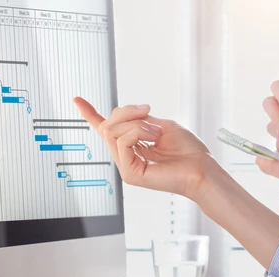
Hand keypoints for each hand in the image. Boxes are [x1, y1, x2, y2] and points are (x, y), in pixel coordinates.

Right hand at [73, 98, 215, 199]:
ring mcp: (127, 167)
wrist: (201, 169)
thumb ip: (140, 120)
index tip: (77, 100)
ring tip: (157, 131)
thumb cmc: (188, 151)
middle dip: (126, 111)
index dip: (92, 115)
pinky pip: (122, 142)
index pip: (108, 131)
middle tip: (148, 110)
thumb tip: (124, 113)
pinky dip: (138, 132)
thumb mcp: (161, 125)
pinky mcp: (131, 174)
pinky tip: (154, 137)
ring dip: (137, 123)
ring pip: (113, 132)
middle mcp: (128, 158)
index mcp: (134, 148)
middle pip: (109, 126)